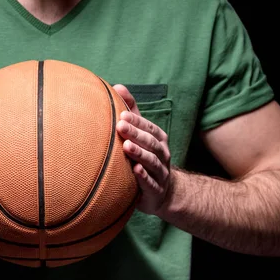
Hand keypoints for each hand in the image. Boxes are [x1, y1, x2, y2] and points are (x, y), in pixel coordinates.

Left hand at [112, 84, 171, 214]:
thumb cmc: (146, 156)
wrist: (160, 192)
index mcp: (158, 140)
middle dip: (136, 134)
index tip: (121, 114)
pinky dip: (144, 177)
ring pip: (152, 162)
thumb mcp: (140, 134)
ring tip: (126, 147)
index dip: (137, 121)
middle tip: (120, 126)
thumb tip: (117, 86)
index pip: (149, 128)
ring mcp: (161, 173)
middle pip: (151, 143)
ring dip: (140, 153)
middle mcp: (163, 155)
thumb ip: (131, 111)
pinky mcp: (156, 191)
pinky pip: (151, 183)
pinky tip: (135, 171)